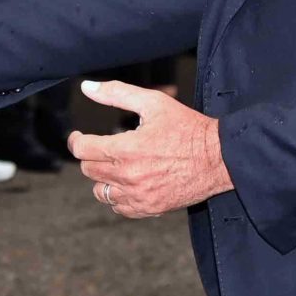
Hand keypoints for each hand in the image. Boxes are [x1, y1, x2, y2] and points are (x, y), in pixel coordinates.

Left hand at [70, 79, 233, 217]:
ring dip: (102, 177)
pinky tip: (128, 182)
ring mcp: (139, 195)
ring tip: (116, 165)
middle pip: (89, 170)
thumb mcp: (153, 102)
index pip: (82, 150)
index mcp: (126, 149)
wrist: (219, 157)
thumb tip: (87, 88)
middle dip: (92, 156)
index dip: (76, 140)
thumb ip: (116, 93)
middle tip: (102, 147)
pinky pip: (119, 208)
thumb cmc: (188, 128)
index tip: (78, 137)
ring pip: (100, 192)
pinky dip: (118, 196)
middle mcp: (129, 176)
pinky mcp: (150, 208)